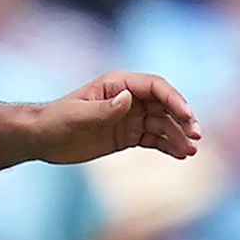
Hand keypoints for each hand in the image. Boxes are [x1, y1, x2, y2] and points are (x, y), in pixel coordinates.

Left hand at [28, 69, 200, 164]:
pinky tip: (181, 155)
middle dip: (183, 119)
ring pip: (163, 125)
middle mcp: (129, 98)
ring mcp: (130, 117)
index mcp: (119, 84)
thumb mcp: (77, 115)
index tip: (188, 116)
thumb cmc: (56, 121)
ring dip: (179, 136)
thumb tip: (129, 99)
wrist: (42, 139)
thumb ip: (104, 108)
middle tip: (196, 136)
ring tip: (191, 152)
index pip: (155, 87)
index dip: (174, 99)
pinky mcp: (128, 136)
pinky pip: (155, 139)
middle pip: (165, 106)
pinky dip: (169, 146)